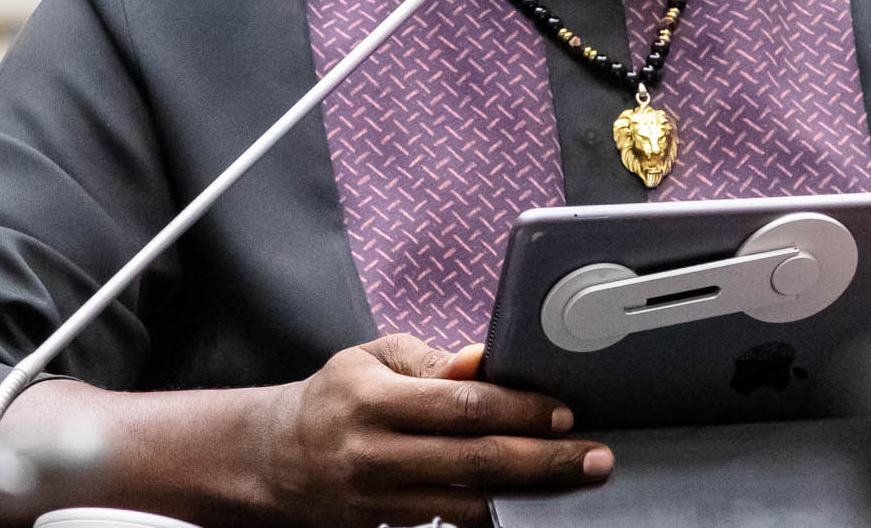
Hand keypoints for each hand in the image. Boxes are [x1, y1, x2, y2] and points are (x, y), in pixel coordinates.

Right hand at [269, 333, 612, 526]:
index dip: (519, 410)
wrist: (277, 459)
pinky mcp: (388, 525)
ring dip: (530, 492)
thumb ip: (432, 362)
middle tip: (593, 457)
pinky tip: (530, 502)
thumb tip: (485, 361)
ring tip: (577, 480)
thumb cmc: (335, 398)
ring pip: (469, 502)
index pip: (460, 405)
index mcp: (373, 400)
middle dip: (543, 460)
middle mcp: (376, 453)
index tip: (563, 411)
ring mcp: (381, 499)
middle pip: (474, 460)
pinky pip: (451, 522)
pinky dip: (495, 511)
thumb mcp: (373, 360)